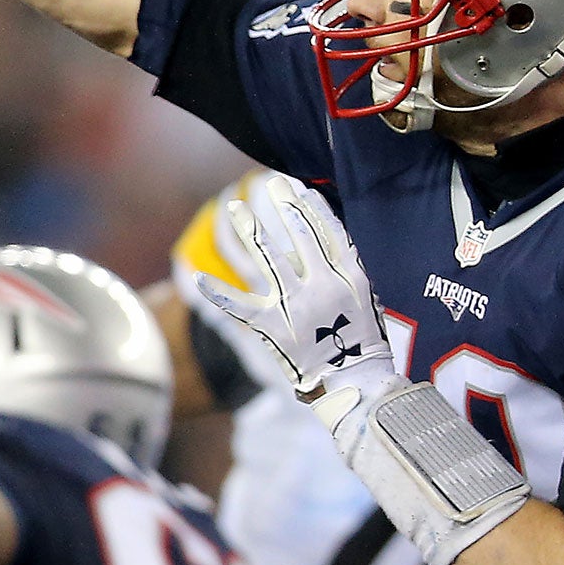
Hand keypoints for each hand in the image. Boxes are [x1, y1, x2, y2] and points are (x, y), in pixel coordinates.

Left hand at [197, 176, 393, 396]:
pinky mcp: (272, 325)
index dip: (313, 208)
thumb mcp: (365, 297)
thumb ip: (344, 267)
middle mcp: (320, 284)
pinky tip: (198, 278)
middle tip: (273, 183)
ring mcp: (294, 304)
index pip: (329, 231)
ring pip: (269, 257)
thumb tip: (323, 238)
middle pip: (299, 234)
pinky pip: (240, 304)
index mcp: (348, 276)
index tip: (300, 191)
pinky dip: (217, 292)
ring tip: (237, 208)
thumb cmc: (361, 339)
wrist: (352, 381)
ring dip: (251, 229)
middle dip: (285, 206)